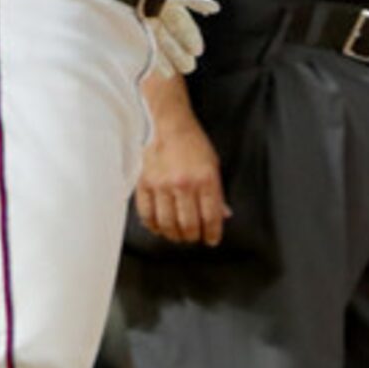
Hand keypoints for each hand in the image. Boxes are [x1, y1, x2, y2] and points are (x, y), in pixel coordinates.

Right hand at [135, 111, 229, 244]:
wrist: (170, 127)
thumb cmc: (194, 145)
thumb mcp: (213, 166)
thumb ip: (217, 193)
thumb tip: (223, 215)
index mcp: (205, 179)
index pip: (211, 216)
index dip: (212, 233)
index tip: (211, 240)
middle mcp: (184, 184)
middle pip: (188, 224)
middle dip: (193, 237)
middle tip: (194, 238)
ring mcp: (162, 185)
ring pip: (167, 223)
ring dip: (173, 235)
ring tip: (178, 235)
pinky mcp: (144, 184)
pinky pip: (147, 214)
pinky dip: (153, 226)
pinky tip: (159, 227)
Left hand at [145, 0, 219, 76]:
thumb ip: (196, 1)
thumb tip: (215, 8)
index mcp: (164, 2)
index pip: (181, 22)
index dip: (190, 37)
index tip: (198, 51)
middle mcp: (151, 13)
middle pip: (169, 36)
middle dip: (180, 52)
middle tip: (190, 67)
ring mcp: (139, 23)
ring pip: (158, 45)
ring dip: (170, 59)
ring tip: (179, 71)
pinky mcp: (128, 33)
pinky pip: (144, 50)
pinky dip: (156, 62)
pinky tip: (165, 73)